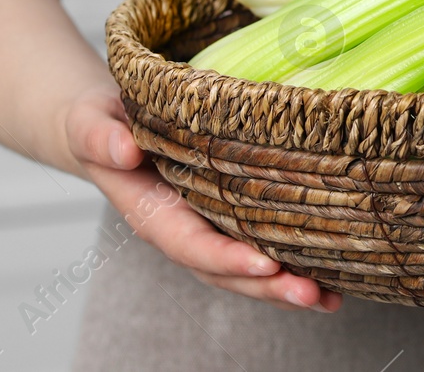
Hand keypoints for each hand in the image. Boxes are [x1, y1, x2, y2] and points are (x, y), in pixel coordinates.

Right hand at [63, 89, 342, 311]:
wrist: (109, 131)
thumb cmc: (102, 127)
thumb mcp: (90, 124)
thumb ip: (100, 138)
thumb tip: (124, 150)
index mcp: (153, 214)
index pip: (191, 244)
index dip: (226, 258)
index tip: (263, 265)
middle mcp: (185, 230)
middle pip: (227, 272)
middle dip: (268, 287)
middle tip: (311, 293)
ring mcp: (210, 228)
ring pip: (249, 270)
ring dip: (287, 288)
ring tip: (330, 299)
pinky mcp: (231, 216)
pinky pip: (262, 246)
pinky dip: (294, 264)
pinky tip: (334, 276)